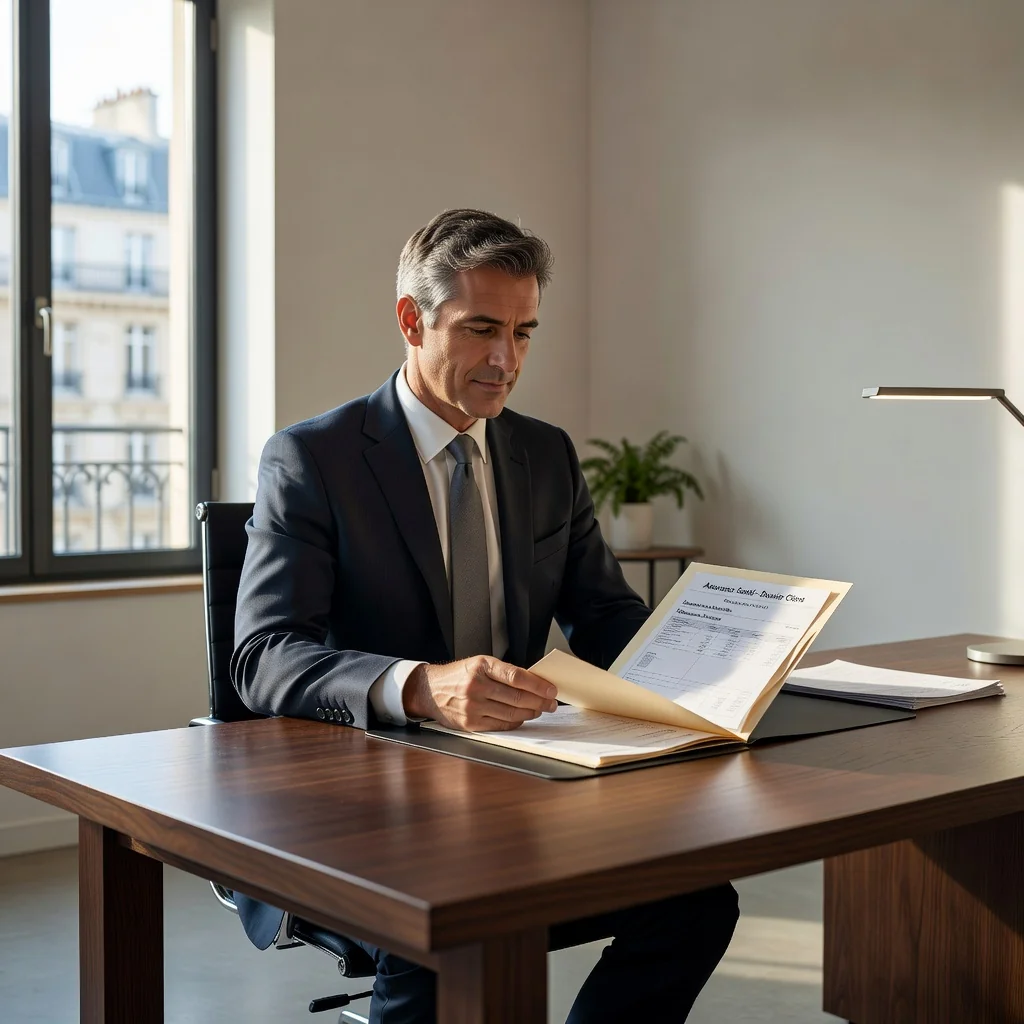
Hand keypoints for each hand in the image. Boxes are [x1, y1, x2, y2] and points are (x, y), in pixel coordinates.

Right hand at [403, 656, 558, 731]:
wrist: (430, 690)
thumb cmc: (458, 676)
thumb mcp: (479, 664)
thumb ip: (503, 672)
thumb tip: (534, 683)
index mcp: (481, 666)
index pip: (516, 676)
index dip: (537, 685)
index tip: (551, 690)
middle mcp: (476, 686)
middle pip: (517, 697)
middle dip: (539, 701)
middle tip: (551, 703)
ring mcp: (473, 706)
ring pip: (511, 713)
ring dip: (531, 713)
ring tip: (540, 710)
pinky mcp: (471, 723)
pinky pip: (501, 725)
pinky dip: (516, 722)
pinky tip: (522, 718)